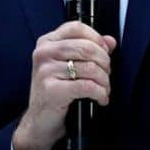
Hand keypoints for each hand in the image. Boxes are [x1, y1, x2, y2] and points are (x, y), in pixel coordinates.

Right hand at [12, 21, 116, 149]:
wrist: (39, 122)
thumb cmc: (55, 91)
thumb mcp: (69, 65)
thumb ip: (88, 48)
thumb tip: (110, 41)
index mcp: (47, 42)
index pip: (76, 27)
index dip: (96, 38)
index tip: (105, 50)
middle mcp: (43, 53)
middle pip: (86, 47)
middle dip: (105, 62)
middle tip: (107, 74)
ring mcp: (45, 71)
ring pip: (90, 68)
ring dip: (104, 80)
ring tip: (104, 88)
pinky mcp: (51, 90)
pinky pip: (87, 86)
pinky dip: (100, 93)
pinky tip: (101, 98)